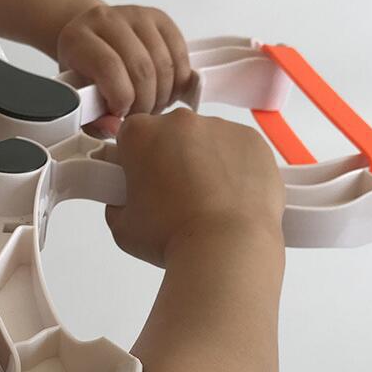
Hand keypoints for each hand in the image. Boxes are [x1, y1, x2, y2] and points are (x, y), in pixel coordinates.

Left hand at [56, 4, 192, 136]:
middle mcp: (107, 19)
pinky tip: (167, 92)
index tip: (122, 115)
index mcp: (78, 38)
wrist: (94, 41)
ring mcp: (136, 15)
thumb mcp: (81, 102)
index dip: (122, 98)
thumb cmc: (87, 74)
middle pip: (141, 68)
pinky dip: (179, 81)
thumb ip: (95, 120)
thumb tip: (115, 128)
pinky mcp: (159, 18)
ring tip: (153, 105)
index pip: (109, 67)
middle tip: (141, 117)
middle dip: (146, 102)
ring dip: (164, 94)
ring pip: (164, 64)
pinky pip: (179, 55)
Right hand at [104, 108, 285, 267]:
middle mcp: (180, 123)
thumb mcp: (122, 228)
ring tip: (206, 203)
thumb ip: (119, 204)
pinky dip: (235, 169)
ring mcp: (220, 128)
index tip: (141, 180)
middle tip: (174, 198)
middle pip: (170, 135)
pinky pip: (238, 150)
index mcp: (142, 135)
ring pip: (206, 141)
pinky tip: (229, 198)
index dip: (134, 161)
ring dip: (203, 164)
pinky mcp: (252, 141)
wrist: (227, 249)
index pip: (130, 137)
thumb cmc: (176, 238)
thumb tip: (126, 202)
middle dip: (169, 160)